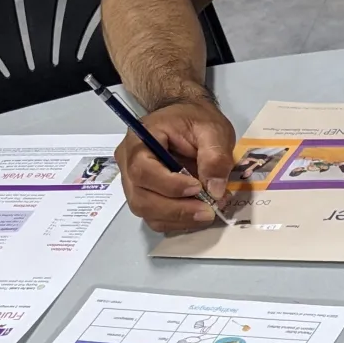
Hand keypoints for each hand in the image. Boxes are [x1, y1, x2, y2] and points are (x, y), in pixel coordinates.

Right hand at [115, 98, 236, 232]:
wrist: (188, 120)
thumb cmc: (195, 120)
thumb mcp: (213, 130)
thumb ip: (215, 156)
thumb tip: (215, 190)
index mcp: (140, 139)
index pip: (142, 169)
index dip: (169, 185)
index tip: (198, 188)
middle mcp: (128, 162)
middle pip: (140, 197)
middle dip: (176, 209)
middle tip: (208, 211)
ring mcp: (133, 181)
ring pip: (145, 211)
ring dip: (177, 218)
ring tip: (206, 213)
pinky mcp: (144, 195)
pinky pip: (154, 217)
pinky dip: (176, 221)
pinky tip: (196, 215)